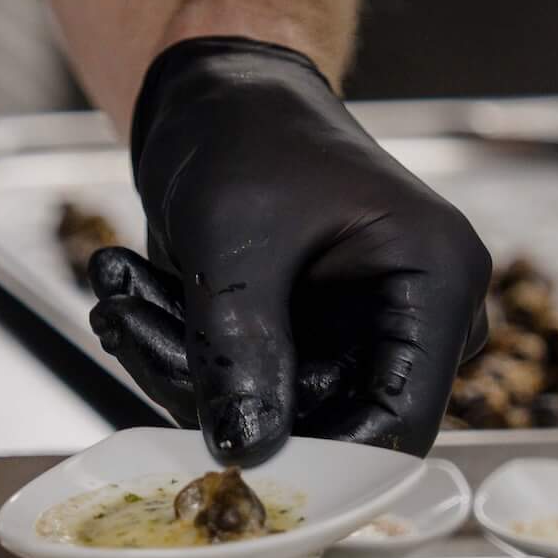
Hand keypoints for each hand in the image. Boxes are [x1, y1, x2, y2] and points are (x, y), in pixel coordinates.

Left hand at [89, 37, 490, 464]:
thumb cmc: (247, 128)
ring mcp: (358, 342)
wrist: (218, 93)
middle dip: (211, 387)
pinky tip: (131, 290)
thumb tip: (246, 452)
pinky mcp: (304, 351)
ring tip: (120, 285)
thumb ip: (241, 346)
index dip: (321, 460)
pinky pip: (239, 395)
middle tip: (127, 318)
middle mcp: (412, 321)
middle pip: (321, 425)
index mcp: (437, 280)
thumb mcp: (235, 232)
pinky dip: (176, 353)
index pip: (401, 425)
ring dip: (176, 363)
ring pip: (266, 418)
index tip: (227, 464)